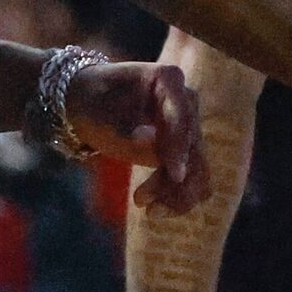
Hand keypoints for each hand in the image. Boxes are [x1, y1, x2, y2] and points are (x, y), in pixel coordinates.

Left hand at [63, 60, 205, 211]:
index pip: (182, 116)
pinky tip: (157, 209)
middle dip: (172, 178)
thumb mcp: (100, 114)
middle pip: (193, 145)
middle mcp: (187, 102)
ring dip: (179, 193)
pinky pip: (194, 177)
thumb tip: (150, 140)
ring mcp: (189, 126)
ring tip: (150, 211)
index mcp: (168, 79)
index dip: (180, 147)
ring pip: (199, 166)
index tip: (176, 175)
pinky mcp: (185, 149)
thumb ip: (124, 128)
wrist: (91, 105)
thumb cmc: (94, 103)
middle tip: (139, 200)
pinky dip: (180, 196)